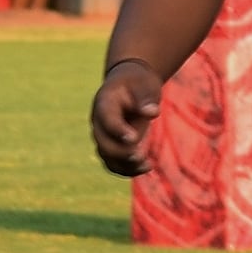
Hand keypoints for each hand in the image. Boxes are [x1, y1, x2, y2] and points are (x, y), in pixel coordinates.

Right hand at [90, 55, 166, 175]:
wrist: (131, 85)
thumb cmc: (139, 83)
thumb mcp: (145, 84)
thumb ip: (147, 98)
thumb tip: (152, 113)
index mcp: (105, 102)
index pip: (106, 119)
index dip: (117, 130)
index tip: (133, 138)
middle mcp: (99, 121)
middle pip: (102, 142)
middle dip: (120, 152)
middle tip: (140, 155)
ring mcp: (103, 135)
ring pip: (106, 156)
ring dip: (125, 164)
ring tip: (146, 165)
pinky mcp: (112, 145)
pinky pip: (114, 163)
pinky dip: (128, 169)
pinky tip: (147, 167)